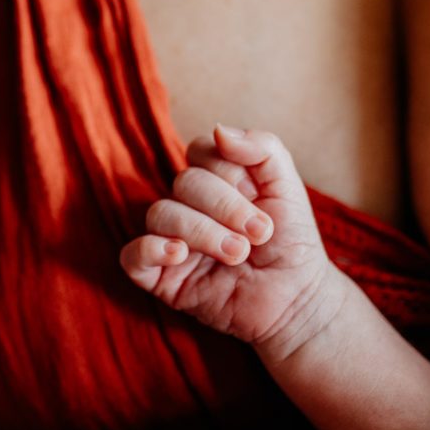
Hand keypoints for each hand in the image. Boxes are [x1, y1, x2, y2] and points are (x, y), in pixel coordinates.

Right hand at [120, 126, 338, 347]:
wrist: (297, 299)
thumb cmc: (292, 242)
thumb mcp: (288, 186)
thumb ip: (263, 147)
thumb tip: (219, 130)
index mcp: (215, 181)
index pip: (200, 152)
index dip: (229, 171)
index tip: (263, 199)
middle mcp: (189, 206)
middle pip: (184, 183)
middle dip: (226, 206)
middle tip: (259, 234)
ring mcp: (172, 240)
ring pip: (160, 214)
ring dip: (203, 232)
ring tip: (238, 254)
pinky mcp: (161, 277)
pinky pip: (132, 255)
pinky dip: (151, 249)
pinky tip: (180, 255)